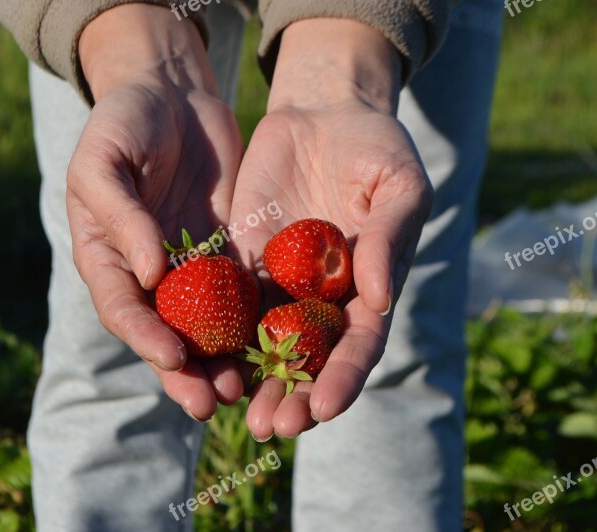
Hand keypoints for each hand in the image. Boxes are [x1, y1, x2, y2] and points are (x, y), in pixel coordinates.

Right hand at [67, 5, 244, 419]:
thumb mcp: (105, 159)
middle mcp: (146, 273)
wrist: (171, 94)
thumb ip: (121, 215)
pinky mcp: (225, 254)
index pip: (123, 308)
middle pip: (164, 333)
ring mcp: (187, 267)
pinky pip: (239, 295)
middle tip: (213, 402)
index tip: (174, 357)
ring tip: (246, 389)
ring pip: (204, 326)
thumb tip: (150, 274)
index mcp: (106, 256)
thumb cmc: (124, 121)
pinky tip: (273, 347)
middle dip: (187, 371)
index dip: (145, 337)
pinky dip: (251, 324)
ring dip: (222, 360)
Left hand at [229, 19, 433, 439]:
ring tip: (233, 413)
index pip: (359, 345)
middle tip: (273, 427)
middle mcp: (324, 297)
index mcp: (369, 288)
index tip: (323, 408)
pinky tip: (198, 360)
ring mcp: (282, 282)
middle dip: (292, 395)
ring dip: (251, 380)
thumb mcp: (398, 184)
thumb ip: (390, 239)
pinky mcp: (244, 261)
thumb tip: (379, 300)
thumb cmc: (375, 147)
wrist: (324, 111)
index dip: (343, 378)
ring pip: (265, 342)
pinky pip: (227, 303)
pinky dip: (215, 333)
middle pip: (309, 358)